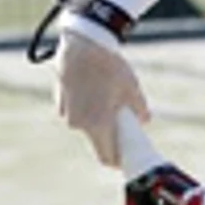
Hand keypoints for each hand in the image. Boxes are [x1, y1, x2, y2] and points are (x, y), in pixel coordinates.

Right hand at [53, 30, 150, 166]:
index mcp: (98, 125)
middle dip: (111, 136)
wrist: (83, 44)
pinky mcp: (60, 102)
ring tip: (110, 100)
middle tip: (125, 123)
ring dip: (98, 120)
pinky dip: (86, 108)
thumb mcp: (132, 89)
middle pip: (97, 141)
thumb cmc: (110, 68)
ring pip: (86, 125)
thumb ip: (140, 110)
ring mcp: (67, 114)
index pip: (107, 157)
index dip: (119, 160)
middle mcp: (79, 124)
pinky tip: (95, 91)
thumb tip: (144, 121)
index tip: (128, 155)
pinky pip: (76, 112)